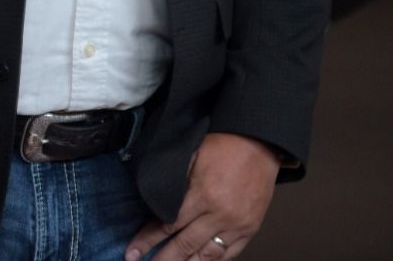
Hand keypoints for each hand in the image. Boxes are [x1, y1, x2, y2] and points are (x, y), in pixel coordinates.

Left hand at [125, 132, 280, 259]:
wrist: (258, 143)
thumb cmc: (222, 146)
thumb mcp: (191, 158)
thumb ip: (176, 184)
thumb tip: (156, 203)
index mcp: (202, 195)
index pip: (168, 225)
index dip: (149, 240)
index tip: (134, 251)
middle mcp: (220, 215)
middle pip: (185, 245)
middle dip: (163, 259)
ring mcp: (237, 225)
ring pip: (207, 255)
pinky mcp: (250, 229)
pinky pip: (230, 254)